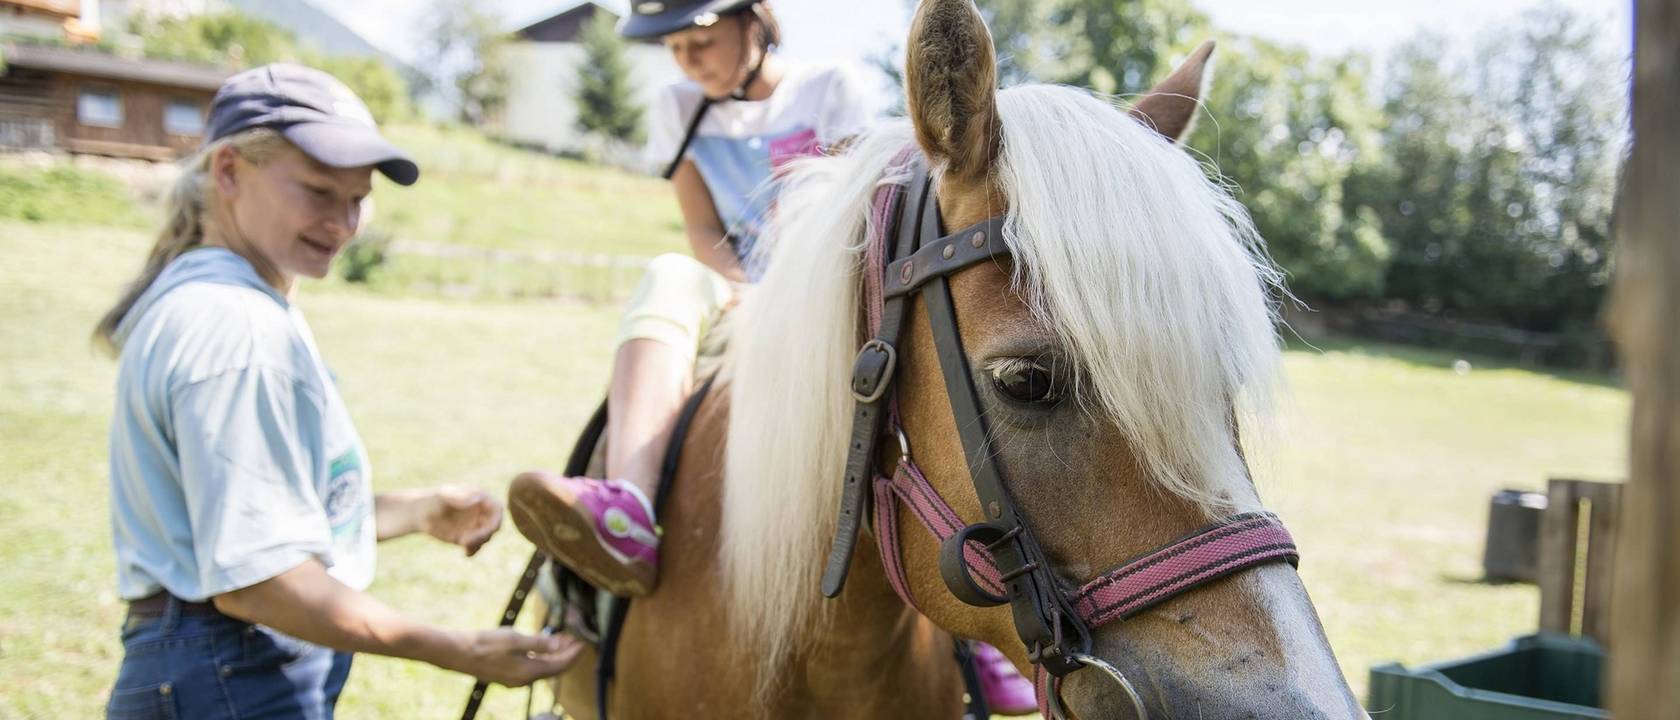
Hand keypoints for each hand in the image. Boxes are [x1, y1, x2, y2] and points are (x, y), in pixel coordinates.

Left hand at [420, 486, 503, 556]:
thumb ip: (460, 497)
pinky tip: (466, 554)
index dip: (496, 520)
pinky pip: (475, 546)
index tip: (488, 530)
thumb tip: (477, 499)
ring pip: (485, 537)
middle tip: (468, 540)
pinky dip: (473, 550)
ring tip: (463, 543)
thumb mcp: (445, 496)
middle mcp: (480, 513)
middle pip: (493, 526)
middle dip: (484, 534)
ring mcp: (474, 526)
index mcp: (480, 499)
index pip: (497, 509)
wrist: (421, 513)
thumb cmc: (433, 500)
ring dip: (477, 543)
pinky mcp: (467, 537)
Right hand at [459, 628, 585, 686]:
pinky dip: (541, 656)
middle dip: (566, 653)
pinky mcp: (508, 674)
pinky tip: (542, 645)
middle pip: (553, 668)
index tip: (584, 642)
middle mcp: (524, 680)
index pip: (560, 665)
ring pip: (543, 667)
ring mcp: (515, 679)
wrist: (458, 653)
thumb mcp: (515, 639)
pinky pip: (532, 667)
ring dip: (554, 653)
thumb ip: (539, 643)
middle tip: (576, 638)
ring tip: (562, 638)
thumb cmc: (486, 644)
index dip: (574, 654)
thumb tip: (557, 644)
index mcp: (529, 672)